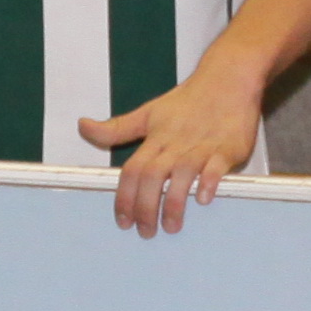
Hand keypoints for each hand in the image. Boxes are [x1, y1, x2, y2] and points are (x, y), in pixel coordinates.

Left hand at [80, 61, 263, 236]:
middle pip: (153, 176)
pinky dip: (210, 182)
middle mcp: (175, 143)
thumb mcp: (148, 113)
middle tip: (145, 232)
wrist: (228, 78)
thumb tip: (83, 126)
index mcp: (156, 138)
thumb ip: (117, 128)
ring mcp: (201, 146)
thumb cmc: (187, 101)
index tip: (123, 221)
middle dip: (146, 207)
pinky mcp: (227, 147)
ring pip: (182, 174)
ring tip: (171, 226)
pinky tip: (204, 199)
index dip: (125, 197)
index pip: (133, 170)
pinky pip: (216, 166)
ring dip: (174, 202)